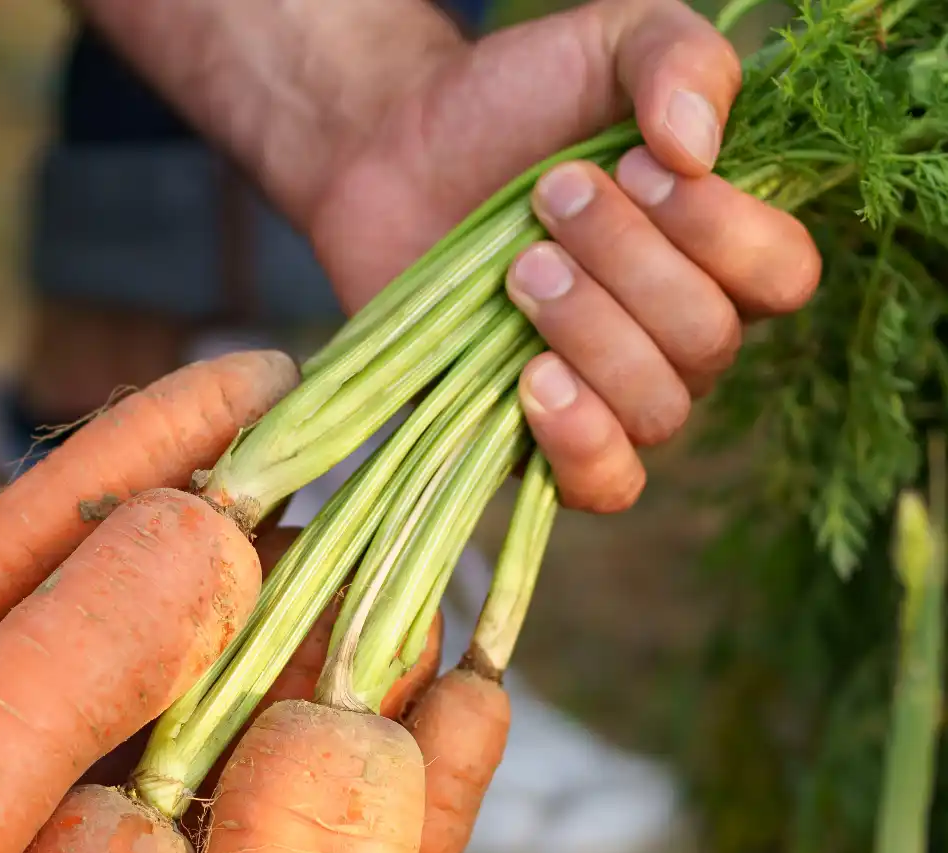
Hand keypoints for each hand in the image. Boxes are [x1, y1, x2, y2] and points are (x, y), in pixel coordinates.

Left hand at [305, 0, 820, 511]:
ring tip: (522, 268)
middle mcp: (675, 337)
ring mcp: (608, 396)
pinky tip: (534, 380)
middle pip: (706, 342)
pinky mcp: (536, 442)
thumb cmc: (512, 104)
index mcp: (715, 252)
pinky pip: (602, 486)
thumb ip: (679, 59)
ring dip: (592, 333)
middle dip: (628, 265)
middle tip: (549, 200)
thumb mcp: (607, 40)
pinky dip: (580, 442)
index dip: (723, 233)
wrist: (391, 154)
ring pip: (657, 410)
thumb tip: (698, 149)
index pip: (782, 278)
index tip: (639, 166)